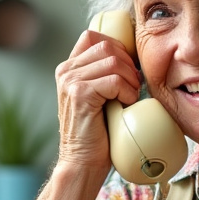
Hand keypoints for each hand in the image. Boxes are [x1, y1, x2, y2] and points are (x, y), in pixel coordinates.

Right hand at [53, 27, 141, 171]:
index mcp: (68, 68)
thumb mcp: (98, 96)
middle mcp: (65, 71)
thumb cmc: (97, 133)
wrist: (82, 162)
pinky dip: (127, 91)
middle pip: (107, 46)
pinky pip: (114, 79)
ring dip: (130, 79)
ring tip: (129, 97)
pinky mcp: (79, 94)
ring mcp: (70, 81)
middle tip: (133, 87)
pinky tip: (126, 104)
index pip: (94, 36)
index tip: (128, 69)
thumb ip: (103, 74)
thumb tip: (133, 58)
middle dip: (128, 64)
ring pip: (113, 61)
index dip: (117, 48)